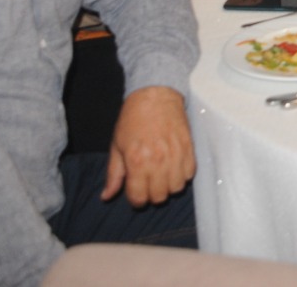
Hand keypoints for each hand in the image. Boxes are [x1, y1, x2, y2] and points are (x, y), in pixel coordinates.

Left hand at [103, 86, 194, 205]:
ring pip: (176, 188)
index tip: (136, 193)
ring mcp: (176, 155)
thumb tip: (106, 196)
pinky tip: (174, 168)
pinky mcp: (189, 148)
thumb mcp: (117, 146)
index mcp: (136, 161)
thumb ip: (114, 174)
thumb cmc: (133, 120)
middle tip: (148, 184)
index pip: (139, 197)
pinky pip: (189, 174)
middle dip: (152, 195)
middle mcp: (157, 161)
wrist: (155, 96)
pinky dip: (182, 176)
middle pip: (159, 196)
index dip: (136, 200)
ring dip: (168, 186)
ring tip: (162, 177)